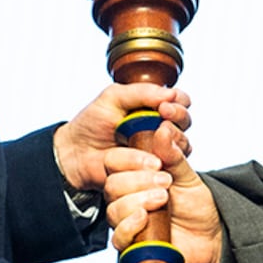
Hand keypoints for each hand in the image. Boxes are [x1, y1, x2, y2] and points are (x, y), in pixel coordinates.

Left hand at [54, 84, 191, 191]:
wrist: (76, 154)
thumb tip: (170, 94)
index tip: (166, 105)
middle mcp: (160, 128)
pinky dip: (166, 159)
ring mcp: (159, 150)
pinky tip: (155, 158)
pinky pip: (171, 166)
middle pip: (185, 122)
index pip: (179, 100)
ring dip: (175, 139)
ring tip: (158, 138)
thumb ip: (141, 92)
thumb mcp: (112, 98)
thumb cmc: (92, 123)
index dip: (179, 101)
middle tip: (164, 117)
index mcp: (153, 106)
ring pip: (183, 144)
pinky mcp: (155, 170)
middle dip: (179, 118)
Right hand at [104, 121, 222, 262]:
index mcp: (135, 176)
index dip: (130, 159)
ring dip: (137, 200)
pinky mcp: (132, 244)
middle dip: (138, 180)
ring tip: (163, 198)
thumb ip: (173, 156)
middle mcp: (127, 197)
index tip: (157, 162)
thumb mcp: (188, 176)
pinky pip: (118, 237)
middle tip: (165, 181)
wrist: (210, 238)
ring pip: (113, 208)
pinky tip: (145, 218)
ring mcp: (127, 220)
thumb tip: (162, 129)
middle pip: (112, 185)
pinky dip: (129, 226)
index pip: (114, 162)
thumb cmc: (197, 205)